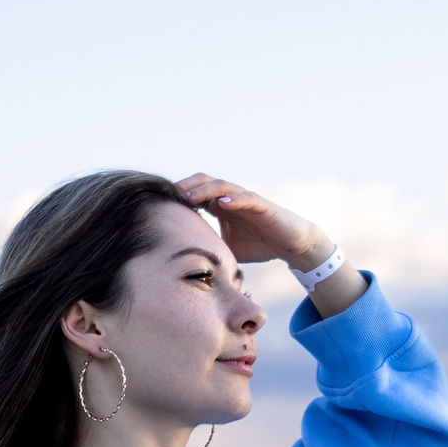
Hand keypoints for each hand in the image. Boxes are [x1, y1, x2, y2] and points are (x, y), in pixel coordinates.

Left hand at [175, 174, 333, 271]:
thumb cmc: (258, 245)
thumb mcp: (226, 248)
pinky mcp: (262, 205)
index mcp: (220, 206)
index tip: (158, 204)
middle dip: (185, 187)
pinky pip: (248, 197)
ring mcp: (246, 199)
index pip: (195, 194)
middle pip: (204, 183)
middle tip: (167, 196)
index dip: (178, 196)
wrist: (289, 245)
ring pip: (222, 186)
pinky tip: (223, 204)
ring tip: (188, 197)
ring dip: (204, 190)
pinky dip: (235, 199)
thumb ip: (208, 248)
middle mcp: (231, 198)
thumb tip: (183, 263)